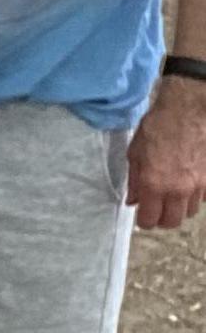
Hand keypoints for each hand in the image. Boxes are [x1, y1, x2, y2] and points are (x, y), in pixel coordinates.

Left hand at [127, 76, 205, 229]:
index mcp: (155, 185)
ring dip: (179, 208)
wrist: (189, 109)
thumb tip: (133, 200)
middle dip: (162, 219)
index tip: (142, 213)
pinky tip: (187, 183)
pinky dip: (194, 196)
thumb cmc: (159, 126)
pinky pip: (203, 198)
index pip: (149, 220)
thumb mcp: (136, 152)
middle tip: (156, 208)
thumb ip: (134, 180)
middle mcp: (178, 190)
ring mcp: (199, 185)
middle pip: (172, 222)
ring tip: (172, 194)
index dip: (144, 220)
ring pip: (190, 212)